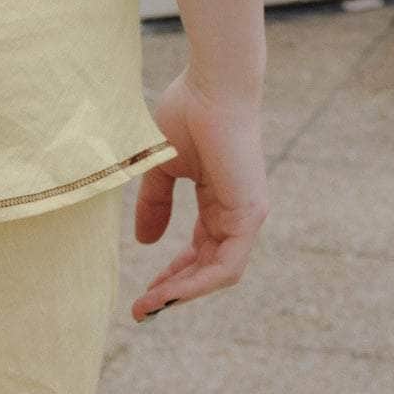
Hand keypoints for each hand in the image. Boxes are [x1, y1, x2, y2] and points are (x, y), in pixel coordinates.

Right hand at [129, 68, 267, 322]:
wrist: (211, 85)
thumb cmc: (188, 111)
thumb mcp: (162, 165)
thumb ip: (155, 202)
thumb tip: (146, 243)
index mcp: (218, 200)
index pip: (197, 250)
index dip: (170, 272)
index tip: (142, 291)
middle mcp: (236, 213)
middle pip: (206, 266)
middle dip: (173, 289)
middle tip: (142, 308)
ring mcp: (247, 215)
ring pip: (217, 272)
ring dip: (183, 291)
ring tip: (152, 303)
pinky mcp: (251, 215)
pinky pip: (227, 264)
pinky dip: (199, 281)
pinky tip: (172, 290)